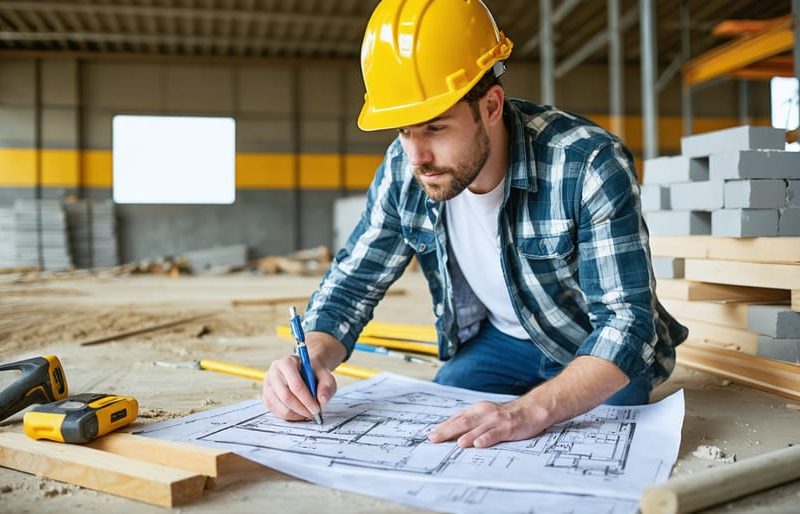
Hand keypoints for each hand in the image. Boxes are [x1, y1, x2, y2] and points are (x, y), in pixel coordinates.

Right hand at [261, 331, 345, 420]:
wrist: (304, 371)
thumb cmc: (313, 373)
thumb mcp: (325, 375)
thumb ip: (327, 386)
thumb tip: (322, 400)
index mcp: (286, 362)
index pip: (295, 384)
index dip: (307, 399)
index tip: (317, 408)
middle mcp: (273, 372)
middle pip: (285, 396)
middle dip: (301, 409)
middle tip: (313, 414)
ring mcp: (267, 385)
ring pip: (280, 407)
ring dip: (296, 415)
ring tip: (308, 413)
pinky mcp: (266, 396)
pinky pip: (276, 412)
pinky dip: (289, 416)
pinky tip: (299, 413)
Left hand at [427, 398, 548, 447]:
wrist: (531, 409)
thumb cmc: (506, 415)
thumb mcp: (485, 415)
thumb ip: (469, 422)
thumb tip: (449, 431)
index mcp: (476, 410)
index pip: (456, 419)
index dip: (442, 427)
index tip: (429, 435)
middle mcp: (484, 413)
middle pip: (462, 422)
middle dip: (447, 431)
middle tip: (433, 439)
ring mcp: (495, 420)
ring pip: (478, 427)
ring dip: (466, 435)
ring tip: (456, 443)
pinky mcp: (508, 427)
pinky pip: (496, 433)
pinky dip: (487, 438)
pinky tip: (479, 443)